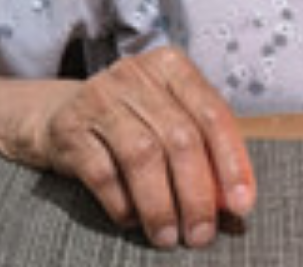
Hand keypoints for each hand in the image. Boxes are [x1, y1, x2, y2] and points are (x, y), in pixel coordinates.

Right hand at [24, 47, 254, 249]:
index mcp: (172, 66)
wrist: (59, 113)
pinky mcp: (70, 127)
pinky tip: (132, 221)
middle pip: (179, 137)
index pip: (212, 113)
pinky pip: (103, 173)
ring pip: (142, 156)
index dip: (231, 161)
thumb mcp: (169, 117)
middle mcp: (137, 74)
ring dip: (160, 205)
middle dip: (196, 193)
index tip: (242, 203)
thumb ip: (204, 148)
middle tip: (201, 234)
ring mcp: (101, 97)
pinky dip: (122, 203)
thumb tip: (234, 200)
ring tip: (168, 236)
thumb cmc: (132, 119)